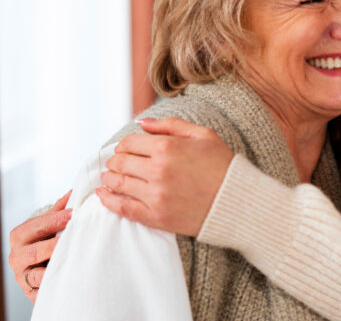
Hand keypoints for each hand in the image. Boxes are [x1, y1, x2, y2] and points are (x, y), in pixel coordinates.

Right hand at [8, 190, 71, 301]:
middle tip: (75, 235)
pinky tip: (67, 280)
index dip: (55, 220)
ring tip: (72, 260)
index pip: (35, 227)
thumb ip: (59, 210)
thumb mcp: (46, 224)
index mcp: (19, 236)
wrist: (33, 266)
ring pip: (37, 274)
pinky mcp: (30, 292)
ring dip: (54, 268)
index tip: (74, 214)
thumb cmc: (41, 241)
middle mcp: (17, 257)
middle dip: (55, 244)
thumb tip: (75, 191)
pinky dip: (52, 287)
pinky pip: (41, 291)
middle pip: (35, 251)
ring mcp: (22, 276)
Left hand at [97, 117, 234, 236]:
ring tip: (109, 176)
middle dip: (115, 160)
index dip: (124, 144)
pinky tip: (104, 194)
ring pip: (118, 183)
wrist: (236, 201)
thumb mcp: (203, 135)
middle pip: (120, 162)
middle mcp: (158, 171)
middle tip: (116, 162)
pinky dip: (108, 200)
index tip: (126, 148)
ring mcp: (155, 196)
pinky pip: (123, 208)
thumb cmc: (222, 165)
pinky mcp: (156, 217)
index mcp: (168, 148)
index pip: (129, 142)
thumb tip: (142, 123)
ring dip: (109, 178)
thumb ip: (171, 125)